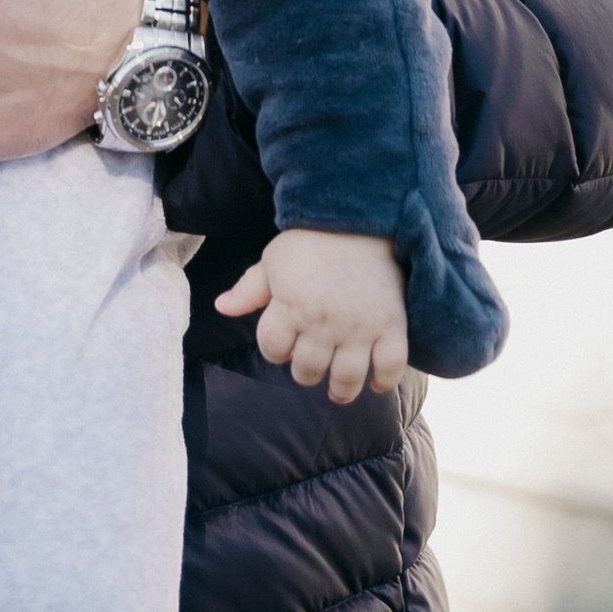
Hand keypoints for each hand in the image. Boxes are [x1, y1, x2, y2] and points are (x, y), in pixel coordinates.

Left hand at [217, 230, 408, 403]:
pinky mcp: (391, 325)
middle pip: (307, 369)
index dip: (274, 349)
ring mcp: (359, 327)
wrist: (362, 220)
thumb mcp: (273, 261)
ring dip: (340, 390)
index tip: (284, 344)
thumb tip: (221, 307)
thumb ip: (248, 289)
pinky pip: (391, 366)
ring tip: (337, 390)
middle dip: (304, 372)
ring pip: (346, 378)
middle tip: (311, 364)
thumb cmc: (311, 241)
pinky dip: (385, 382)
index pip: (272, 348)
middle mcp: (323, 322)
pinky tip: (376, 383)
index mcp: (290, 305)